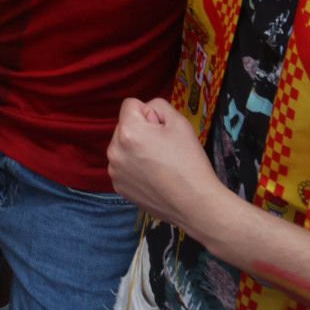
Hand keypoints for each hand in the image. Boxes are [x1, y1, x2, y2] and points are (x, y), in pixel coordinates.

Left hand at [107, 97, 229, 231]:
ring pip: (123, 147)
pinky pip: (123, 166)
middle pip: (125, 126)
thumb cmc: (189, 162)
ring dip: (135, 149)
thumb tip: (146, 112)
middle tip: (163, 148)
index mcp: (128, 131)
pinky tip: (153, 177)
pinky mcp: (119, 187)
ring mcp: (114, 171)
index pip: (130, 105)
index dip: (149, 113)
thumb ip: (159, 106)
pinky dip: (134, 167)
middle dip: (140, 131)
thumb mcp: (180, 122)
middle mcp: (114, 150)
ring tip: (159, 164)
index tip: (162, 129)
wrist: (194, 204)